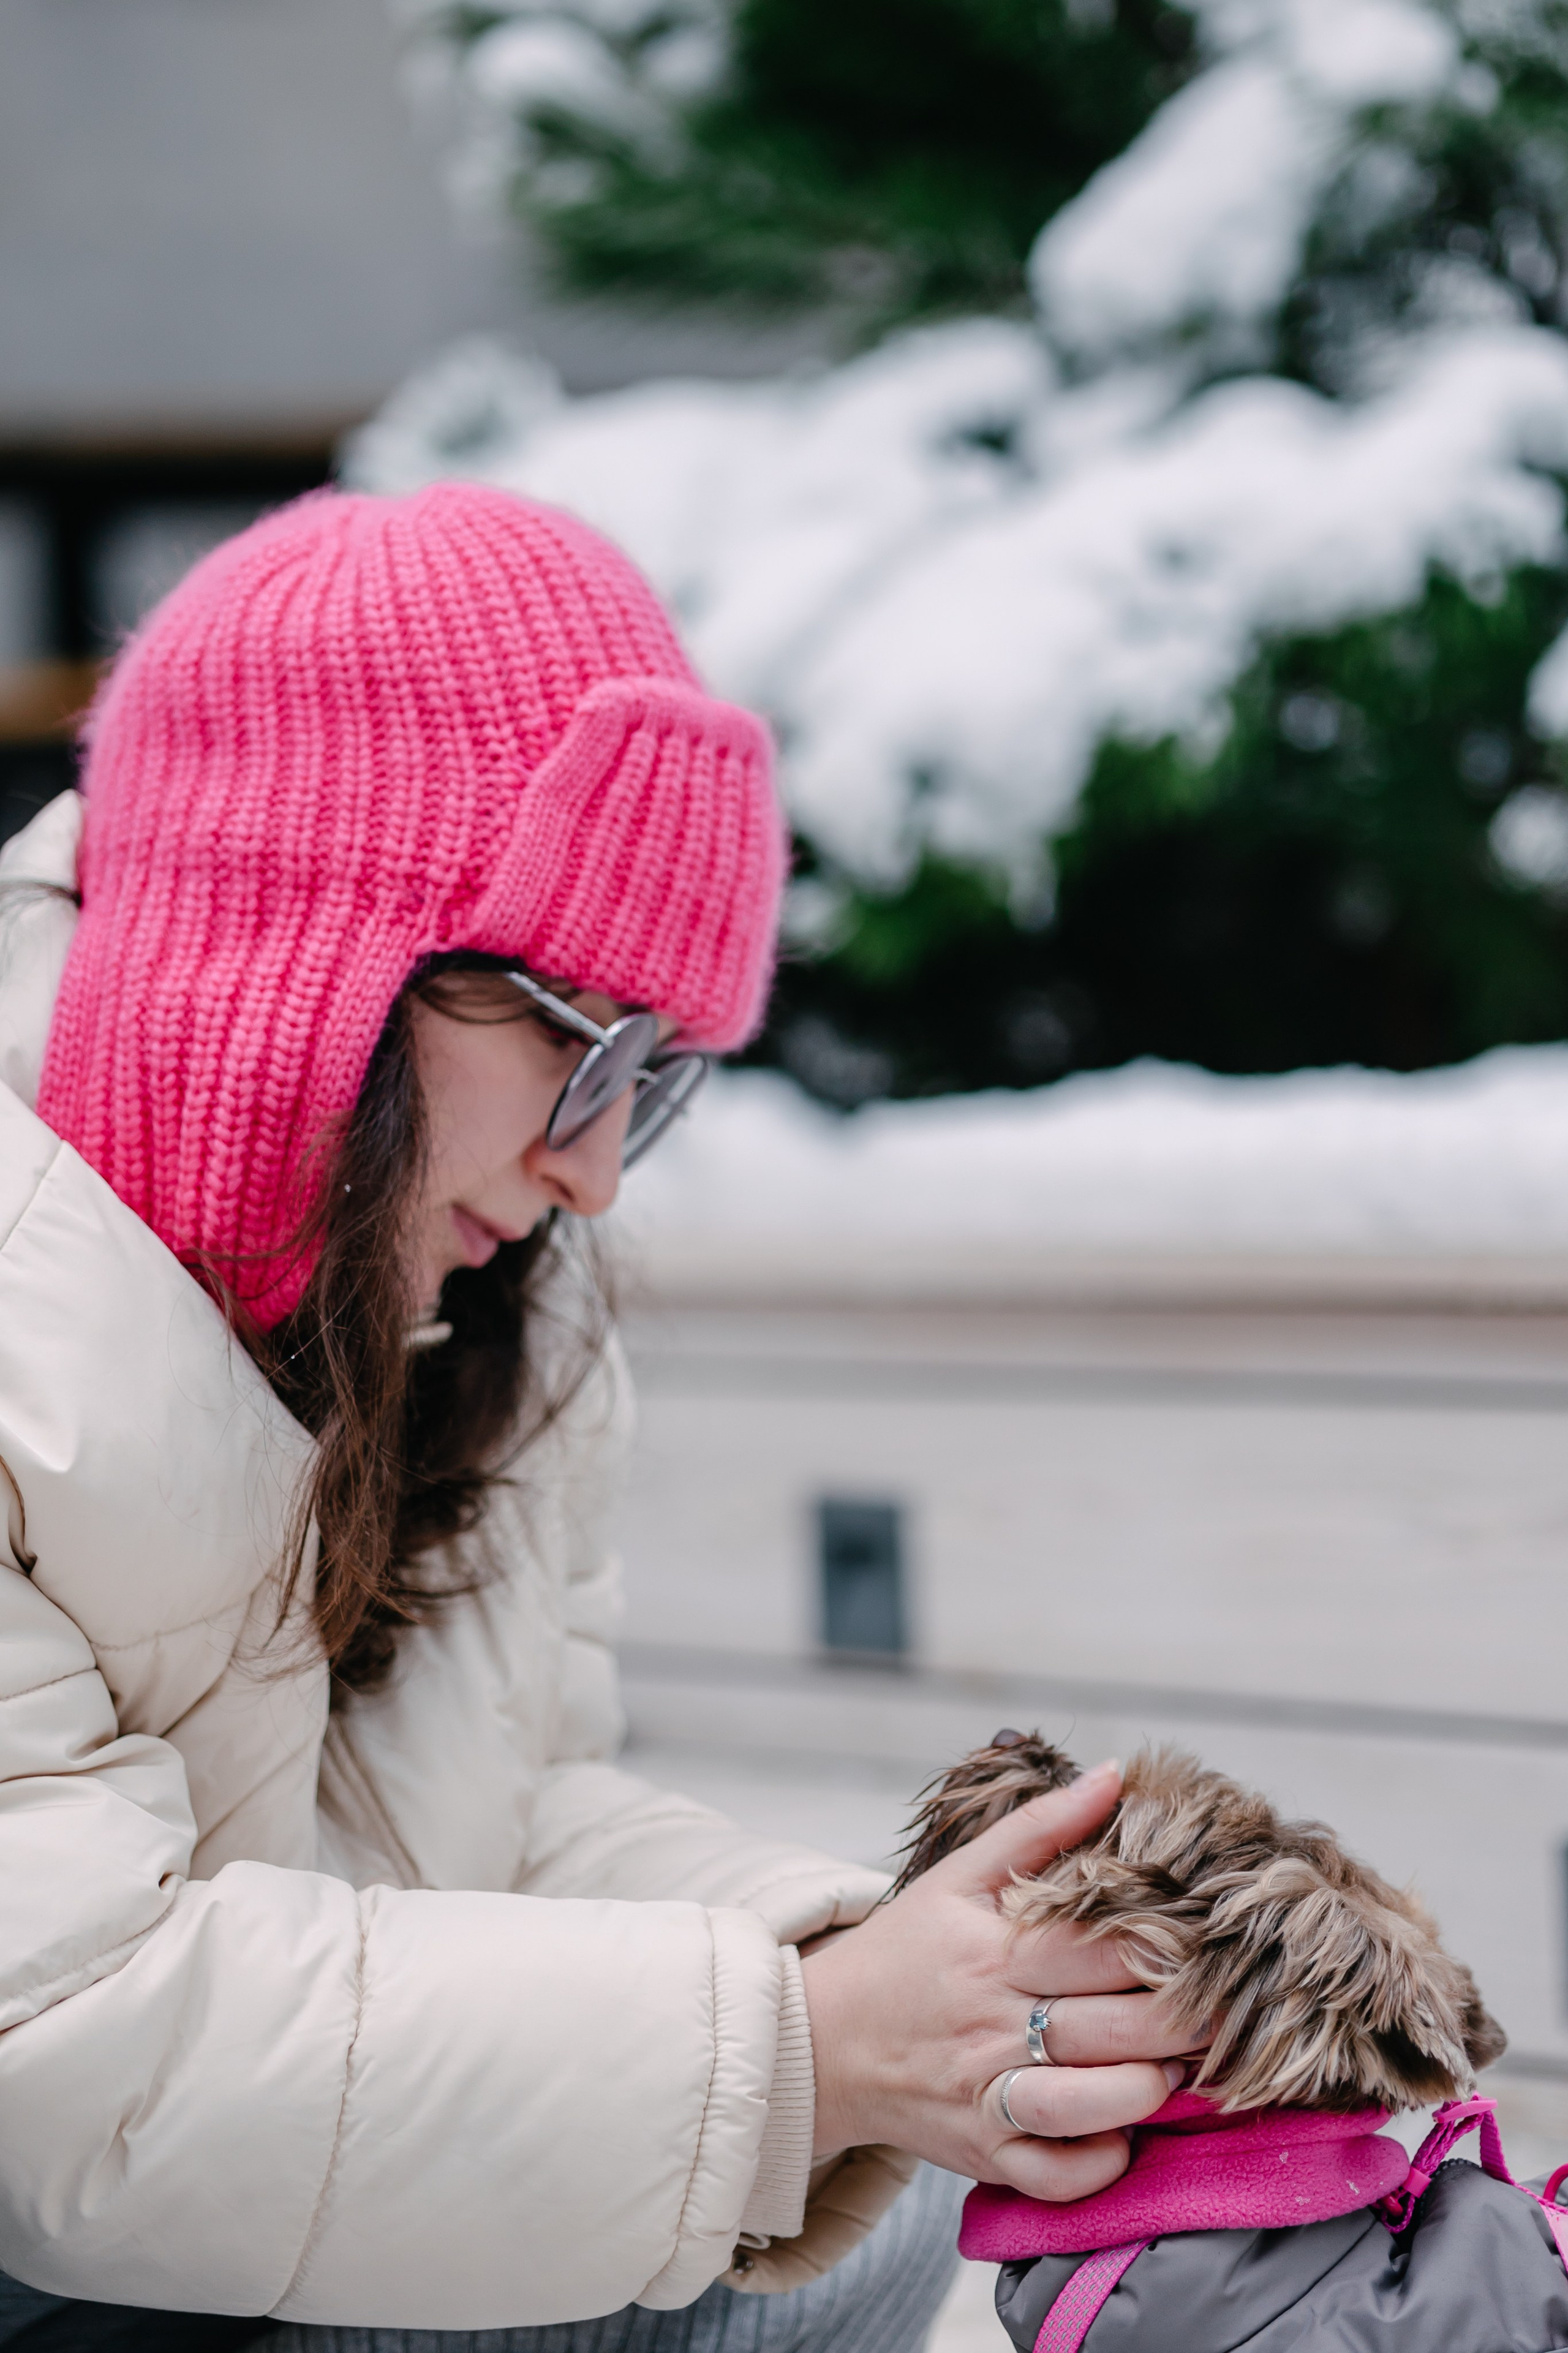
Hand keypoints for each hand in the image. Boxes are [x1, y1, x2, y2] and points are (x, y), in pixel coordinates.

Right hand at [799, 1760, 1200, 2201]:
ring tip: (1177, 2070)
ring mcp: (985, 2094)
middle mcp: (990, 2024)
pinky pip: (1053, 2176)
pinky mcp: (980, 2151)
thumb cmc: (904, 1952)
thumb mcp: (959, 1875)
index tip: (1209, 1945)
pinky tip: (1124, 2135)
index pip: (1099, 1948)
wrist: (821, 2039)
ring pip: (1086, 2106)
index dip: (1168, 1948)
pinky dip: (1098, 2166)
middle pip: (1108, 2027)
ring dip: (1147, 2092)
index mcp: (991, 1950)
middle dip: (1181, 2023)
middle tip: (1220, 2012)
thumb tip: (1115, 1774)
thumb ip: (1041, 1824)